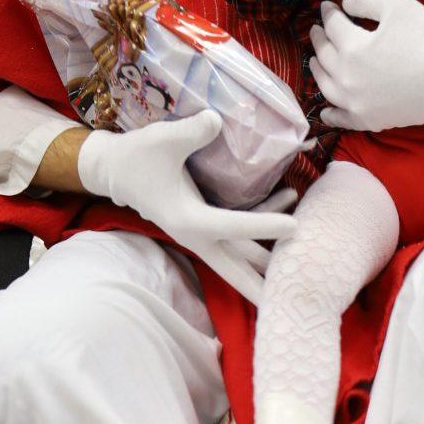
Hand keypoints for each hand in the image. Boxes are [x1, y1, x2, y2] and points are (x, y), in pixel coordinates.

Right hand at [77, 112, 296, 303]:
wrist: (116, 168)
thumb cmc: (138, 156)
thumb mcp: (162, 141)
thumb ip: (190, 133)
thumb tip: (217, 120)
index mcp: (188, 220)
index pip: (232, 227)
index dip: (264, 225)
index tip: (294, 227)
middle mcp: (197, 233)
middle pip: (236, 267)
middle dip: (263, 285)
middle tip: (294, 302)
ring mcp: (202, 230)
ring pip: (240, 252)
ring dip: (269, 252)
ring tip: (307, 247)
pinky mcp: (204, 219)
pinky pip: (238, 229)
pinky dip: (262, 219)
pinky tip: (287, 199)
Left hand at [308, 0, 423, 131]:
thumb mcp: (398, 6)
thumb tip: (346, 4)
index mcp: (352, 48)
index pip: (333, 26)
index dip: (329, 13)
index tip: (327, 7)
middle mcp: (347, 79)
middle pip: (325, 56)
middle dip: (319, 39)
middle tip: (318, 29)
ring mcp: (358, 104)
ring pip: (326, 86)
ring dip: (318, 70)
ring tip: (316, 59)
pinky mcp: (372, 120)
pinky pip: (342, 119)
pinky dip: (330, 113)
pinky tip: (324, 110)